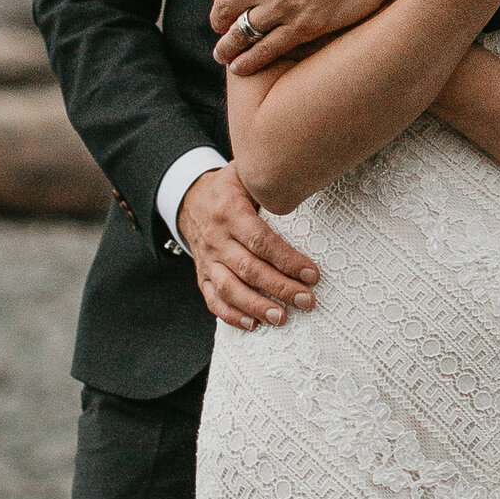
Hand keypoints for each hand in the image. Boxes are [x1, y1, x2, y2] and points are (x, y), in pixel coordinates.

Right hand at [177, 165, 321, 331]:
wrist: (189, 198)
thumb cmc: (228, 188)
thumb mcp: (244, 174)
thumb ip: (268, 181)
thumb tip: (303, 185)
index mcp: (230, 212)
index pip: (260, 240)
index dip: (286, 259)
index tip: (311, 274)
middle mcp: (217, 238)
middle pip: (249, 268)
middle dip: (279, 287)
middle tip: (306, 300)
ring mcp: (208, 260)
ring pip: (230, 288)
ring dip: (256, 306)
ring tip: (281, 318)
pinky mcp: (202, 275)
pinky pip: (213, 299)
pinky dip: (230, 315)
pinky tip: (252, 324)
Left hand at [212, 0, 423, 73]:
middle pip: (225, 8)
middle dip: (218, 20)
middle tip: (221, 27)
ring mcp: (284, 5)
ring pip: (241, 33)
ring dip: (227, 46)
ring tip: (224, 54)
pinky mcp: (305, 26)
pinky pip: (267, 49)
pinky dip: (249, 61)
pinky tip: (241, 67)